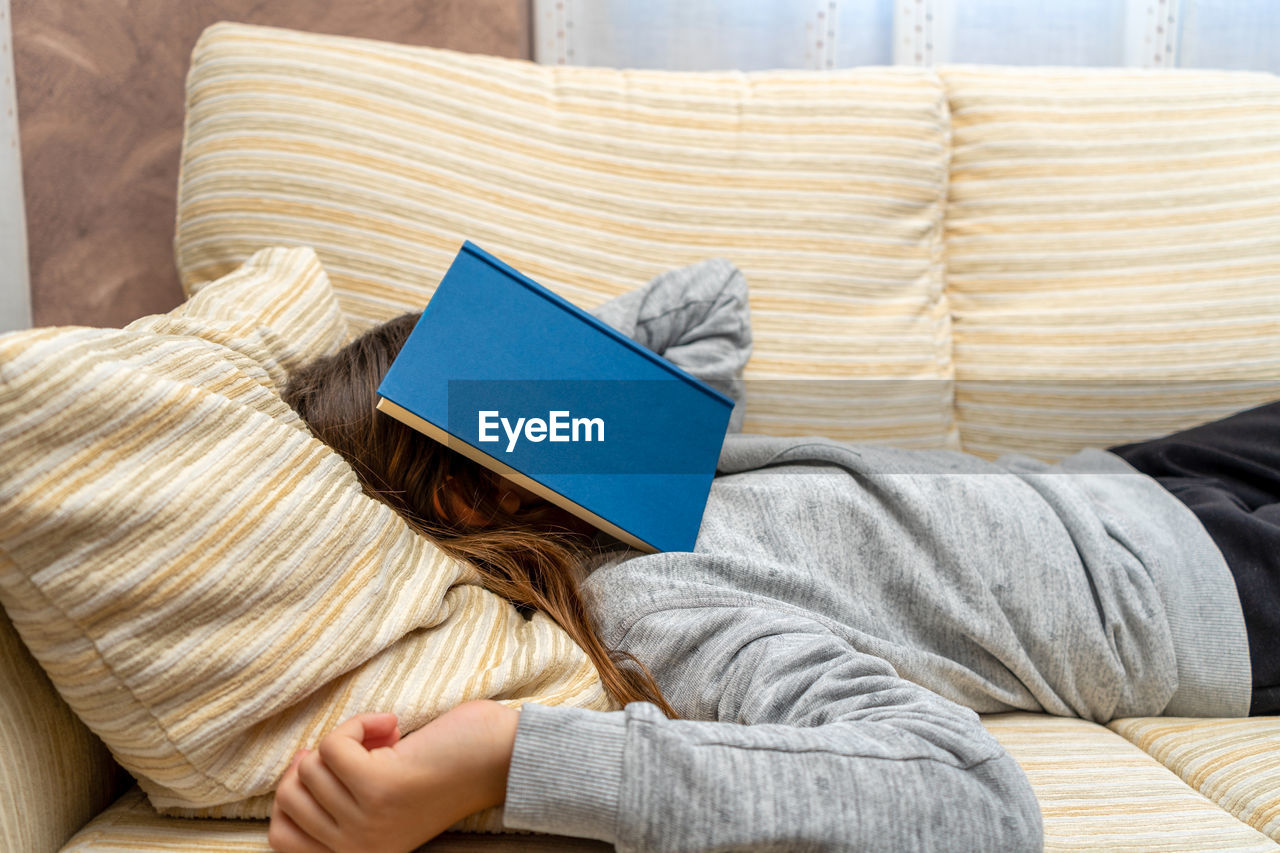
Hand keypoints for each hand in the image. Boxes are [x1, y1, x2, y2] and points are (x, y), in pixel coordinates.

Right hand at [268, 700, 520, 852]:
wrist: (498, 757)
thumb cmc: (442, 768)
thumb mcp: (379, 799)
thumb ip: (337, 798)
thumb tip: (297, 765)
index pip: (280, 835)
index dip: (293, 789)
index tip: (328, 765)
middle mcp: (356, 850)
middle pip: (289, 793)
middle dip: (321, 756)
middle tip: (367, 749)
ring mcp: (365, 823)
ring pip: (310, 765)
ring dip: (346, 738)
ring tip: (386, 740)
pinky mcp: (377, 788)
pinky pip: (332, 744)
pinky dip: (358, 723)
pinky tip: (391, 725)